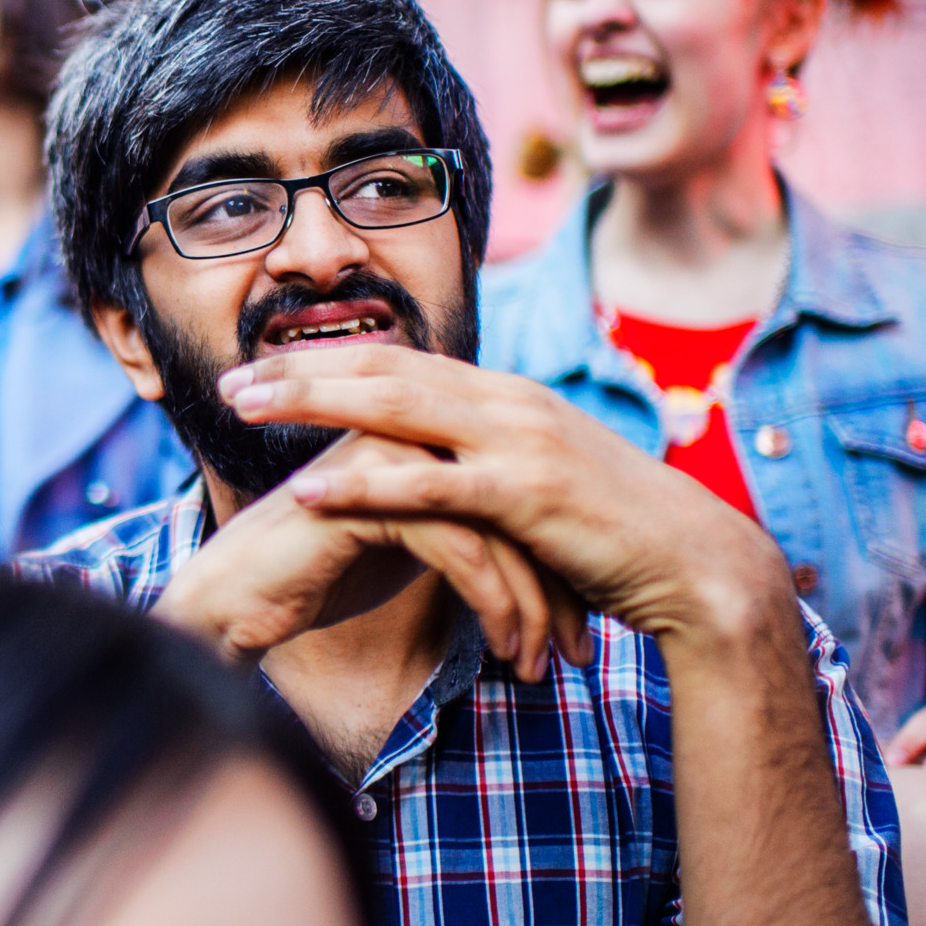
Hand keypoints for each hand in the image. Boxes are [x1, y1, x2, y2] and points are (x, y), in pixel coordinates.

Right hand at [160, 429, 591, 681]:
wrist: (238, 600)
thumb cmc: (317, 576)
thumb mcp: (406, 543)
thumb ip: (455, 522)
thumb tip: (523, 551)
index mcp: (423, 437)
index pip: (518, 493)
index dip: (556, 565)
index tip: (576, 632)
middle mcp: (410, 436)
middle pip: (520, 506)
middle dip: (559, 588)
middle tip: (577, 656)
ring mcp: (389, 460)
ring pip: (498, 528)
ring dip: (530, 607)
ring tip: (537, 668)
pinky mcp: (370, 498)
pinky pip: (461, 549)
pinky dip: (493, 606)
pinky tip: (501, 649)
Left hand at [221, 343, 792, 651]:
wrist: (697, 565)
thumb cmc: (613, 534)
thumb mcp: (538, 482)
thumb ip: (485, 464)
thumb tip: (433, 464)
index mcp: (505, 396)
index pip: (398, 361)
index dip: (326, 360)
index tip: (262, 370)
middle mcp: (507, 402)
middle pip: (382, 369)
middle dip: (300, 372)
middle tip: (229, 382)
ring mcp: (517, 441)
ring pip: (395, 406)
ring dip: (312, 405)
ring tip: (246, 413)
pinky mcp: (525, 493)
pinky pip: (428, 483)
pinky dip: (363, 482)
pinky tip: (308, 490)